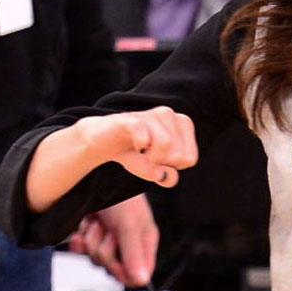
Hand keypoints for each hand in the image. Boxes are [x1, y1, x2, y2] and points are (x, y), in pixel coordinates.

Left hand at [67, 193, 159, 287]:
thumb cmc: (119, 193)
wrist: (91, 174)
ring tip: (97, 222)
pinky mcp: (90, 236)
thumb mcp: (130, 224)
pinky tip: (84, 227)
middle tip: (108, 232)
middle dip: (106, 251)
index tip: (118, 262)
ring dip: (92, 240)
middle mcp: (126, 243)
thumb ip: (134, 254)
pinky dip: (79, 240)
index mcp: (144, 242)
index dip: (125, 272)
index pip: (138, 274)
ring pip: (96, 260)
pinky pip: (81, 252)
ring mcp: (107, 239)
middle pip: (113, 269)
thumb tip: (141, 281)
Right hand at [77, 106, 197, 186]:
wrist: (101, 142)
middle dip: (160, 163)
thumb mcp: (154, 170)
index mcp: (183, 124)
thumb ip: (167, 177)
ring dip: (149, 158)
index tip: (158, 158)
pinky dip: (140, 144)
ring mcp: (150, 114)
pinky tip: (135, 145)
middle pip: (178, 155)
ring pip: (166, 145)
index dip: (172, 166)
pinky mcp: (130, 119)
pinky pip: (144, 134)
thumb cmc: (134, 154)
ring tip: (139, 150)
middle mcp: (170, 114)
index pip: (190, 159)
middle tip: (145, 154)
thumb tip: (166, 175)